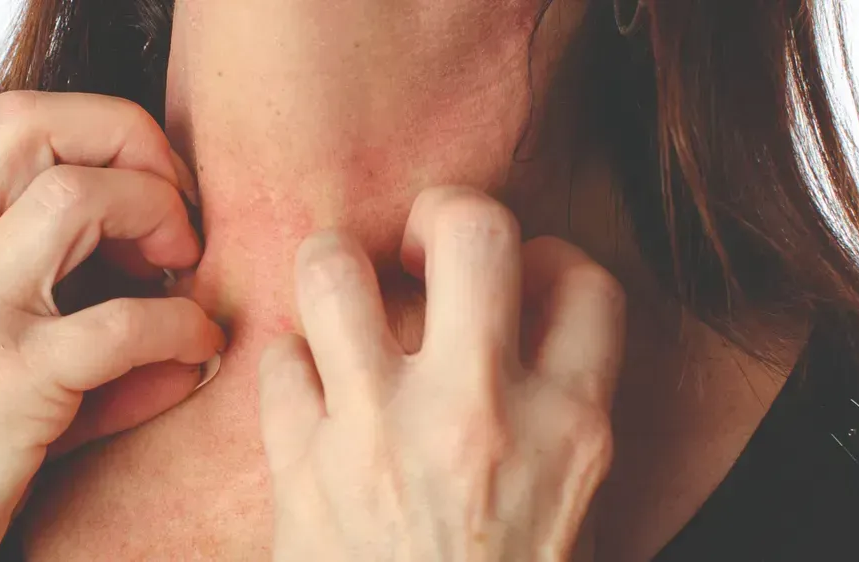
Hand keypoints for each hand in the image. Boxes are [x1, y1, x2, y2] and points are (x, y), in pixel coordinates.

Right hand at [0, 92, 224, 561]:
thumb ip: (70, 344)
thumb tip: (186, 343)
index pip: (10, 125)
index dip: (101, 131)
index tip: (151, 188)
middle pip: (36, 127)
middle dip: (133, 143)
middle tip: (178, 211)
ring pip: (78, 199)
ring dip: (157, 217)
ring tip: (183, 270)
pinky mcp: (3, 389)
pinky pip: (123, 324)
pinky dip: (182, 327)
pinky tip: (196, 353)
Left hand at [259, 187, 624, 560]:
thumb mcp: (569, 510)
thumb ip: (559, 418)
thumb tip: (528, 336)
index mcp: (568, 428)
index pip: (583, 281)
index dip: (548, 260)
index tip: (517, 282)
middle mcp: (479, 412)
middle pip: (472, 231)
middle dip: (442, 211)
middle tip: (420, 245)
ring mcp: (380, 432)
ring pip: (333, 269)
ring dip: (330, 265)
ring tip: (338, 292)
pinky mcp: (302, 465)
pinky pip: (275, 362)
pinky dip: (284, 366)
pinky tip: (304, 392)